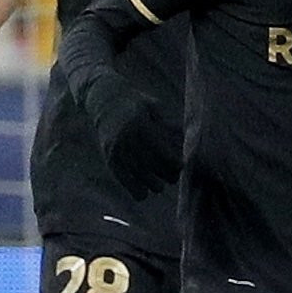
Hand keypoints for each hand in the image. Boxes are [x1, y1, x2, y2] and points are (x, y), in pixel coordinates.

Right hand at [85, 78, 181, 200]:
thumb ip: (169, 126)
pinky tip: (144, 192)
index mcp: (139, 124)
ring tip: (159, 184)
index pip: (160, 149)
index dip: (174, 161)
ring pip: (139, 176)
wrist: (105, 100)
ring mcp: (115, 149)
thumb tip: (186, 144)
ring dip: (153, 184)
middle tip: (173, 175)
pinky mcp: (109, 158)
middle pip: (151, 165)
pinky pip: (123, 180)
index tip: (181, 165)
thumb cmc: (137, 104)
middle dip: (166, 175)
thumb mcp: (154, 107)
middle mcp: (126, 137)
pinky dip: (136, 189)